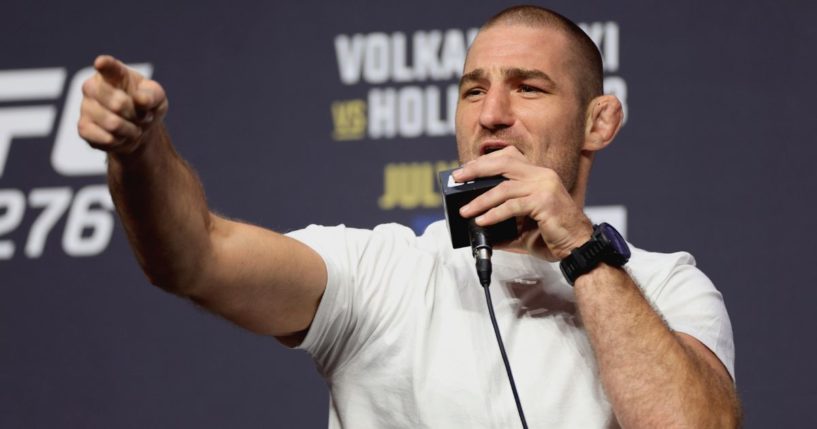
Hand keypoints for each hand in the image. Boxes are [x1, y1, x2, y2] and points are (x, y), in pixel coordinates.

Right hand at [77, 55, 167, 154]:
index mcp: (113, 73)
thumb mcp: (157, 98)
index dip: (105, 64)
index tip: (101, 63)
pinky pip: (105, 139)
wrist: (138, 129)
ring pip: (112, 124)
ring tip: (133, 127)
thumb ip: (152, 95)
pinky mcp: (83, 127)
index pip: (108, 67)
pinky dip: (120, 142)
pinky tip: (120, 136)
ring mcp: (85, 106)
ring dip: (131, 131)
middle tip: (141, 116)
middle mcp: (93, 86)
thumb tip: (141, 100)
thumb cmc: (146, 106)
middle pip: (118, 104)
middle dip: (136, 115)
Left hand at [454, 146, 592, 260]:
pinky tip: (482, 220)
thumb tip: (478, 226)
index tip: (465, 170)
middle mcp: (542, 175)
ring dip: (480, 199)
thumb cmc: (554, 235)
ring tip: (465, 210)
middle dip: (476, 169)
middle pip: (502, 163)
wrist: (578, 247)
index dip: (484, 161)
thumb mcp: (523, 225)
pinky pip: (512, 206)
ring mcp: (544, 186)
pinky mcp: (544, 202)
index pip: (508, 157)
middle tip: (457, 178)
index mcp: (538, 175)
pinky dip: (494, 213)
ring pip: (504, 187)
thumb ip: (503, 221)